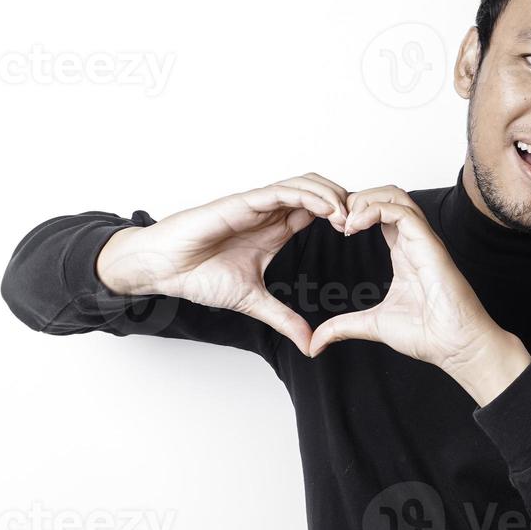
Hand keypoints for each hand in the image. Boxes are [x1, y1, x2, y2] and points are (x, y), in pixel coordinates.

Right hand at [95, 172, 349, 356]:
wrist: (165, 269)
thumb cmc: (199, 276)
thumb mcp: (253, 301)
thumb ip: (284, 319)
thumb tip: (309, 344)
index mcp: (275, 230)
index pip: (318, 212)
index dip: (343, 217)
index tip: (364, 235)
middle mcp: (270, 213)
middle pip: (319, 193)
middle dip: (346, 202)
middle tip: (365, 223)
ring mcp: (258, 205)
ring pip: (306, 185)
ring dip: (333, 196)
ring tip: (351, 217)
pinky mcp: (244, 202)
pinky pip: (284, 191)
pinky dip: (310, 196)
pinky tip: (329, 210)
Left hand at [307, 186, 530, 400]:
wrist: (454, 346)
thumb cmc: (427, 334)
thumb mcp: (372, 325)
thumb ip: (343, 327)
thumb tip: (316, 342)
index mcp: (404, 252)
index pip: (381, 213)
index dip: (355, 212)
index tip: (334, 228)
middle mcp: (414, 241)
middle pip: (387, 195)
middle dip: (357, 199)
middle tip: (335, 220)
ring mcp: (423, 240)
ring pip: (395, 195)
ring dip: (365, 200)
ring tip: (344, 221)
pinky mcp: (428, 244)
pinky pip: (401, 211)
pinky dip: (374, 210)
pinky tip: (355, 227)